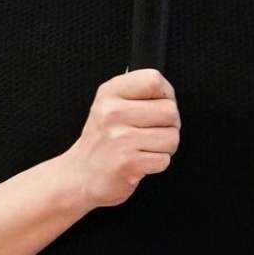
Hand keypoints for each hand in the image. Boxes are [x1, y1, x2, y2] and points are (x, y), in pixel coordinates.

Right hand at [60, 71, 179, 208]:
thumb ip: (138, 92)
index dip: (165, 95)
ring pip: (171, 137)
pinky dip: (156, 164)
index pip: (154, 80)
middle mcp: (112, 112)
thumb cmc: (103, 139)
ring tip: (143, 148)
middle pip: (170, 110)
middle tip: (149, 132)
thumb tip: (168, 95)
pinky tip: (139, 161)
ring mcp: (120, 138)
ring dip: (164, 147)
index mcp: (110, 92)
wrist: (82, 175)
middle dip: (168, 125)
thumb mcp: (111, 104)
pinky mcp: (128, 162)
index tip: (156, 106)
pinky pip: (164, 159)